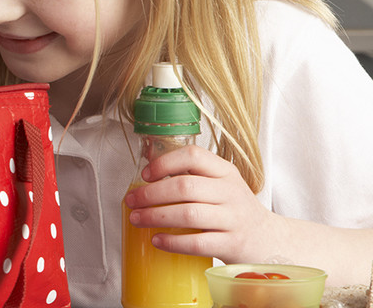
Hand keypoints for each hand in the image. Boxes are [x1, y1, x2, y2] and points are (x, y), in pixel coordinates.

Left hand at [123, 144, 287, 263]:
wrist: (269, 241)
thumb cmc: (234, 211)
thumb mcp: (220, 185)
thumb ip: (191, 175)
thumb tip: (148, 164)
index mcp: (225, 172)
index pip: (193, 155)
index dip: (165, 163)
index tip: (145, 174)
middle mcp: (231, 192)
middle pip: (185, 187)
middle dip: (151, 194)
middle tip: (131, 201)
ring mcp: (234, 219)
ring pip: (189, 214)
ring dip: (156, 216)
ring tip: (137, 219)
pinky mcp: (233, 244)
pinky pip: (198, 243)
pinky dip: (173, 241)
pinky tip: (157, 240)